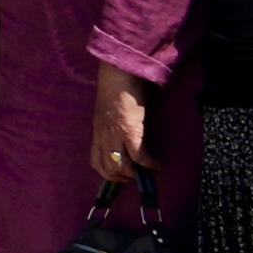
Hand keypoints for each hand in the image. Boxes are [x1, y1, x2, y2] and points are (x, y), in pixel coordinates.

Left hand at [87, 63, 150, 185]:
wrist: (118, 74)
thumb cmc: (116, 88)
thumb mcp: (108, 111)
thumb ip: (112, 125)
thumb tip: (125, 134)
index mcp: (97, 132)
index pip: (95, 162)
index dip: (108, 174)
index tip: (121, 176)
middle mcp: (103, 137)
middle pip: (108, 169)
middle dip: (123, 178)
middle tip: (137, 176)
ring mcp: (115, 135)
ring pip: (122, 167)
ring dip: (136, 173)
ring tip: (147, 171)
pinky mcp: (130, 131)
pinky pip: (139, 156)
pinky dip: (149, 164)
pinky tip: (156, 164)